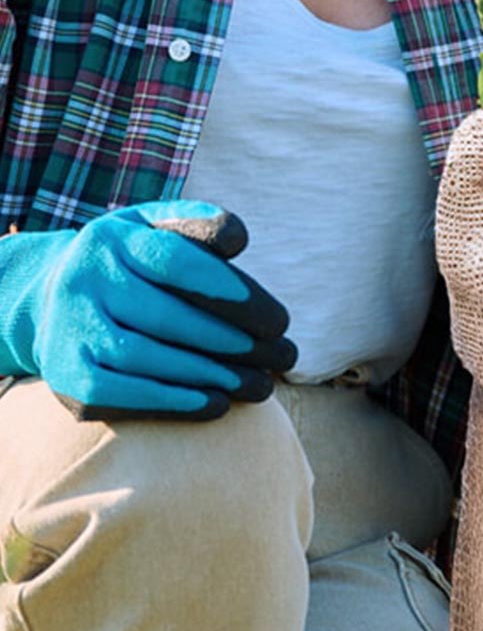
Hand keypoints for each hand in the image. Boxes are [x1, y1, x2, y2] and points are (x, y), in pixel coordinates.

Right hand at [2, 200, 295, 420]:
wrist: (51, 299)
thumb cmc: (132, 265)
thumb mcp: (159, 229)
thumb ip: (201, 226)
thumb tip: (238, 239)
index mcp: (112, 238)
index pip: (175, 261)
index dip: (231, 292)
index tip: (281, 322)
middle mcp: (82, 279)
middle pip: (165, 316)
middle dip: (233, 341)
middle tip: (284, 358)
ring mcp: (67, 327)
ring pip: (142, 356)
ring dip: (210, 374)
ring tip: (262, 384)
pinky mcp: (64, 372)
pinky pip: (117, 392)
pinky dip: (170, 401)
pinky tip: (217, 404)